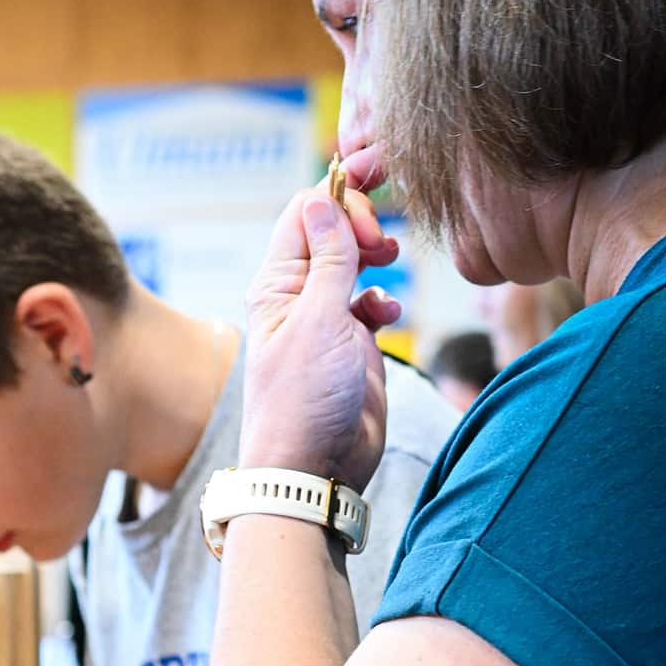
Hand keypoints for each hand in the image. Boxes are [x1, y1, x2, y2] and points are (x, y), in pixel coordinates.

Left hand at [240, 186, 398, 492]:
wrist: (315, 471)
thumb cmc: (304, 401)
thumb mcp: (318, 320)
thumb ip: (328, 258)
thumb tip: (321, 197)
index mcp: (276, 284)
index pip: (305, 213)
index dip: (340, 194)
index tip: (375, 194)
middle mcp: (297, 298)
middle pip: (331, 231)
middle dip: (361, 222)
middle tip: (382, 240)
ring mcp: (325, 322)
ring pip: (353, 264)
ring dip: (375, 254)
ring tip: (390, 260)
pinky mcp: (350, 347)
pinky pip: (370, 304)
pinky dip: (384, 299)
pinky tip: (389, 315)